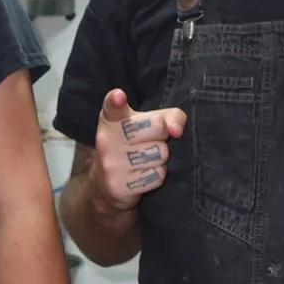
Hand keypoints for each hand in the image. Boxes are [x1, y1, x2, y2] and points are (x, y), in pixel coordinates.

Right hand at [89, 89, 186, 211]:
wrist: (105, 185)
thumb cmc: (134, 145)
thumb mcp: (150, 124)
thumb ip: (170, 117)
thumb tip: (177, 131)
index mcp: (112, 119)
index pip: (112, 107)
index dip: (116, 101)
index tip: (118, 97)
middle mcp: (106, 139)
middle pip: (157, 127)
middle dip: (162, 136)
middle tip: (149, 142)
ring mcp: (111, 163)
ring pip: (160, 153)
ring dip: (160, 158)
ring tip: (145, 160)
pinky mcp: (118, 185)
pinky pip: (157, 176)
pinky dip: (157, 176)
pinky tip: (143, 174)